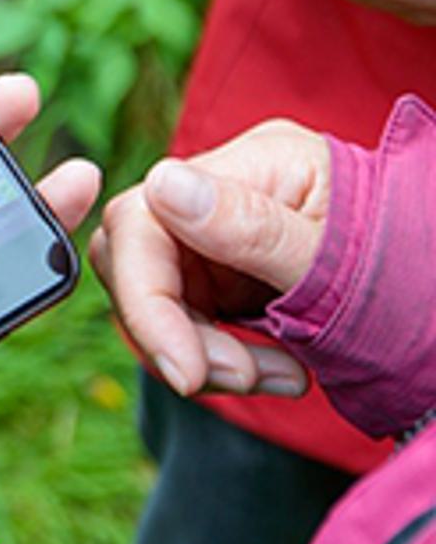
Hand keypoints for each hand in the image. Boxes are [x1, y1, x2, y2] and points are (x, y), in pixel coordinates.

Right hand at [91, 120, 330, 398]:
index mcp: (255, 164)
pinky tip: (279, 371)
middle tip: (240, 379)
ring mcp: (220, 233)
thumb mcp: (338, 260)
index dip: (148, 302)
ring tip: (280, 378)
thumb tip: (162, 185)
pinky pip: (184, 319)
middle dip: (175, 332)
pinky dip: (218, 356)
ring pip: (154, 297)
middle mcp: (225, 191)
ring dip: (201, 353)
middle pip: (136, 260)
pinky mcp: (224, 274)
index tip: (186, 373)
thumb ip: (248, 227)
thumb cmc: (415, 274)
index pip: (145, 221)